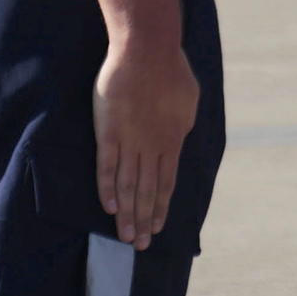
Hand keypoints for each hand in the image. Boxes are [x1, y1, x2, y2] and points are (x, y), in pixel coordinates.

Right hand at [93, 38, 198, 251]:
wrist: (147, 50)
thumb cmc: (171, 68)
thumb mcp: (189, 100)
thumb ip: (183, 123)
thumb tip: (180, 138)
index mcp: (174, 139)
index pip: (167, 183)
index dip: (161, 207)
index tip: (157, 227)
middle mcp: (153, 147)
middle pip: (147, 191)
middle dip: (144, 219)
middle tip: (140, 245)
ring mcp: (130, 141)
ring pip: (128, 185)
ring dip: (127, 214)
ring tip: (125, 236)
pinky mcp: (108, 132)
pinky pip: (107, 167)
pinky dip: (107, 189)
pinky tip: (109, 207)